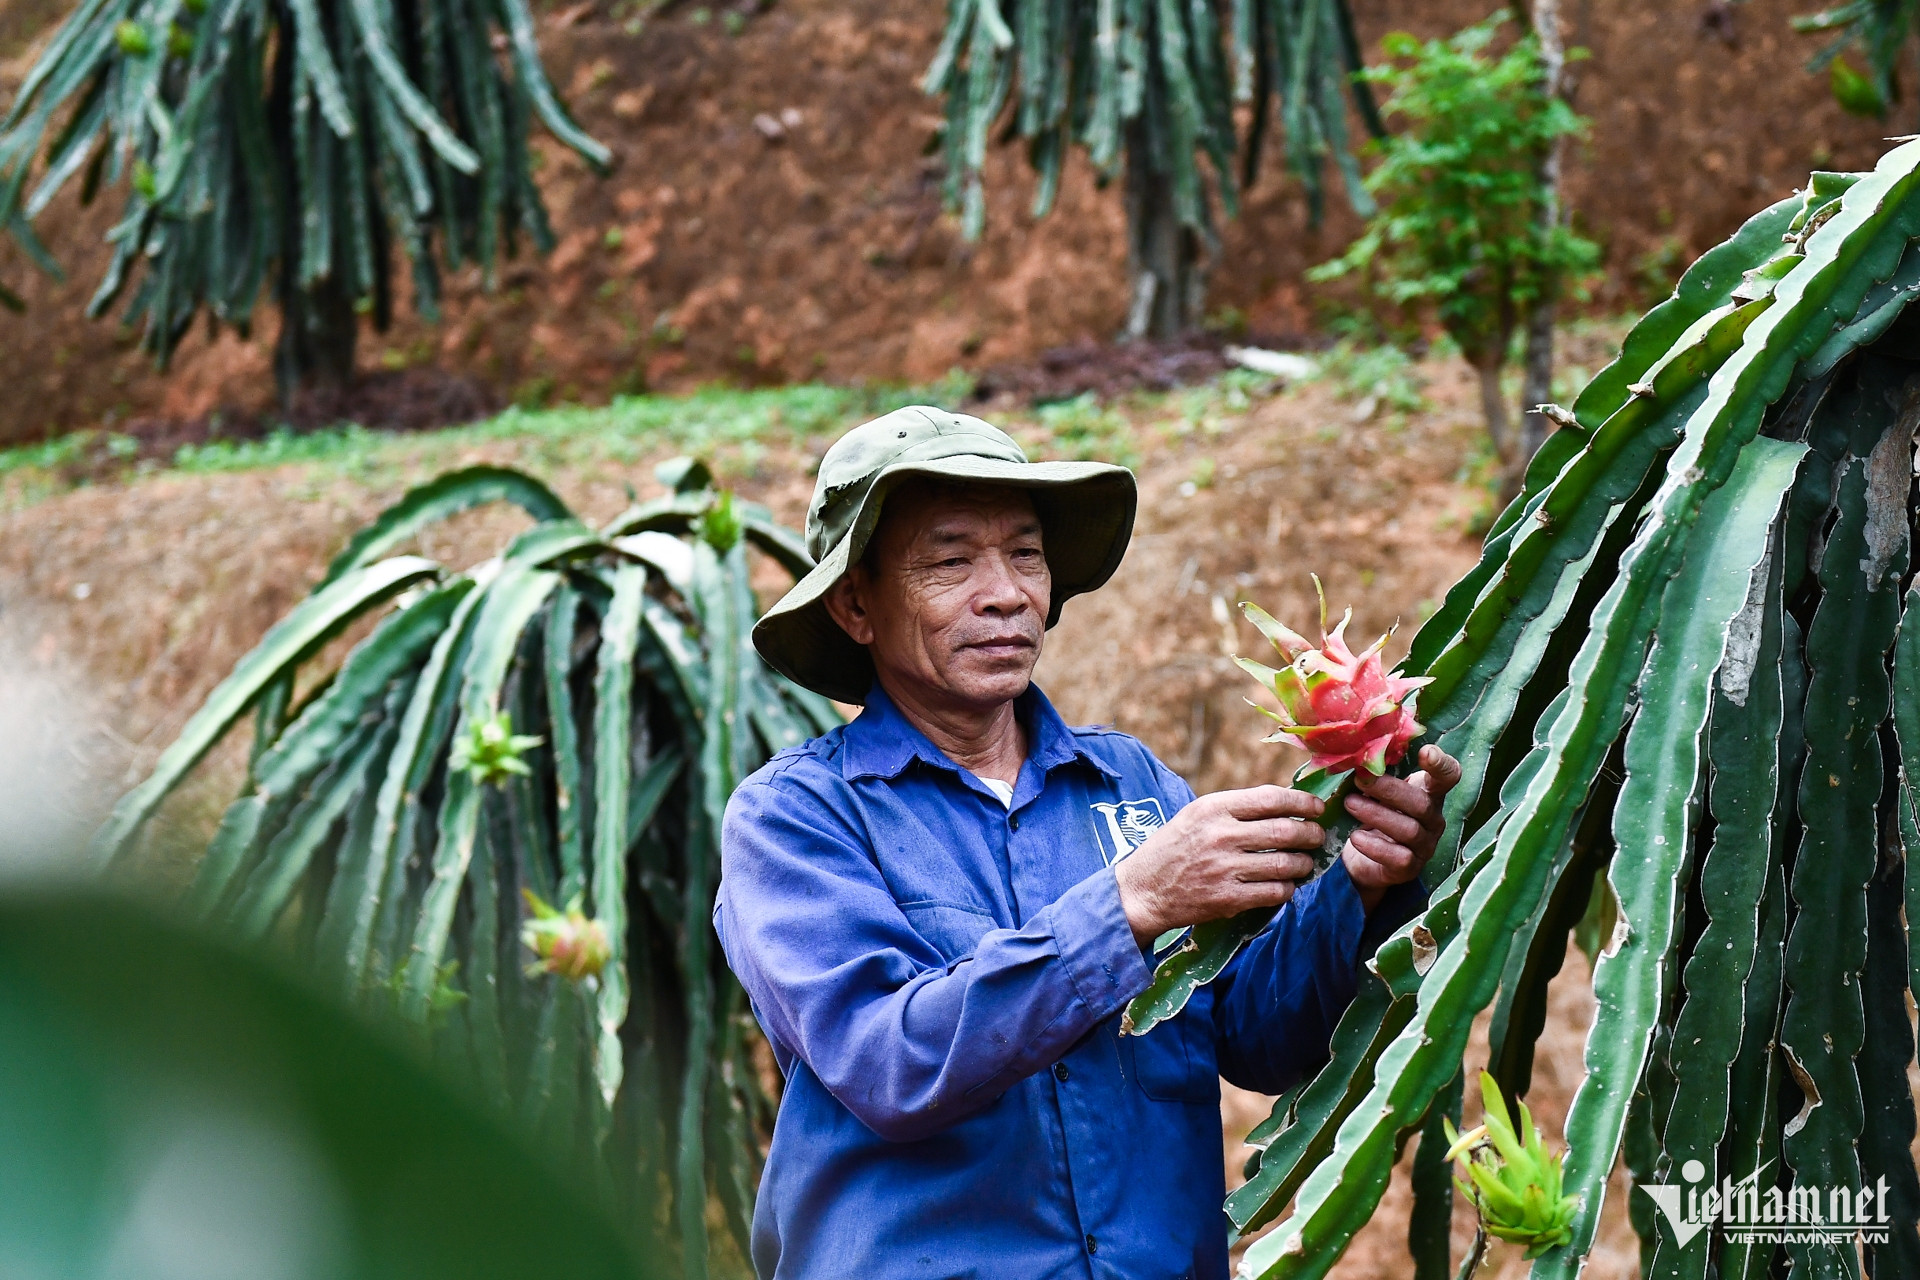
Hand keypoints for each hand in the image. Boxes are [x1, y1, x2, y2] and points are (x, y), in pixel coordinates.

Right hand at [1111, 786, 1326, 945]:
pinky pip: (1274, 892)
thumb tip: (1284, 804)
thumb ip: (1236, 809)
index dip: (1301, 802)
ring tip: (1305, 863)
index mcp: (1213, 808)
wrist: (1142, 890)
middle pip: (1284, 832)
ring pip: (1285, 864)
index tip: (1316, 808)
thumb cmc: (1173, 848)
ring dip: (1304, 864)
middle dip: (1310, 835)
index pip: (1270, 798)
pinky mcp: (1227, 898)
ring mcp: (1225, 868)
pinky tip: (1285, 885)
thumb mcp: (1196, 816)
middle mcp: (1220, 835)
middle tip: (1317, 837)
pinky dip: (1287, 889)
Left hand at [1340, 744, 1463, 911]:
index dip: (1441, 764)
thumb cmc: (1373, 812)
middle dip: (1390, 790)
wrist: (1362, 858)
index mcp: (1428, 793)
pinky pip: (1399, 857)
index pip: (1447, 776)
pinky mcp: (1410, 867)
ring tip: (1349, 803)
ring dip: (1376, 814)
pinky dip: (1375, 846)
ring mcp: (1425, 845)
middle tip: (1361, 779)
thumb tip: (1353, 752)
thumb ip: (1373, 773)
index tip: (1426, 752)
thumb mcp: (1375, 791)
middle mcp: (1433, 819)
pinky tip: (1356, 836)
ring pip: (1409, 829)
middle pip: (1421, 803)